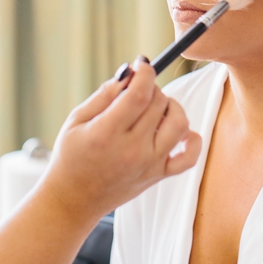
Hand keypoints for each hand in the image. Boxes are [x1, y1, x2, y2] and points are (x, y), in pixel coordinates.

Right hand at [34, 58, 202, 223]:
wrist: (73, 199)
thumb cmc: (71, 157)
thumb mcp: (76, 121)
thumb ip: (104, 95)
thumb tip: (130, 73)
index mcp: (106, 134)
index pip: (139, 95)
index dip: (145, 73)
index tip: (142, 64)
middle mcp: (132, 149)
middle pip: (159, 104)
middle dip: (151, 88)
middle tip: (138, 90)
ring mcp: (149, 164)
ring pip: (179, 123)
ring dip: (171, 107)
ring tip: (154, 108)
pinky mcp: (159, 175)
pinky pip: (190, 157)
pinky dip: (191, 140)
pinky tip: (179, 131)